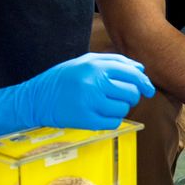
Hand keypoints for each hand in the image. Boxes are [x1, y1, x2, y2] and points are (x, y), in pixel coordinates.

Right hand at [0, 53, 154, 136]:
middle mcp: (94, 83)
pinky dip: (112, 120)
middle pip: (131, 93)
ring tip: (106, 105)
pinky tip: (100, 114)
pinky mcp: (86, 120)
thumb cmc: (63, 79)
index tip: (148, 90)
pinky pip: (113, 123)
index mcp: (95, 66)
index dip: (144, 83)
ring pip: (123, 109)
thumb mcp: (85, 62)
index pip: (132, 74)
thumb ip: (114, 62)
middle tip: (123, 98)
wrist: (36, 99)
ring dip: (120, 108)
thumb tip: (140, 70)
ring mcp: (90, 103)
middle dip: (132, 96)